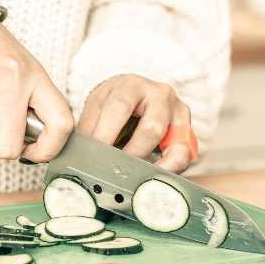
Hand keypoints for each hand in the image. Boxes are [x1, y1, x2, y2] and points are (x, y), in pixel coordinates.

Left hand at [76, 74, 192, 173]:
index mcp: (132, 85)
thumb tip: (77, 157)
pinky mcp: (187, 130)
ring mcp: (178, 111)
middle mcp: (160, 94)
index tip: (96, 156)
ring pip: (174, 145)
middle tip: (117, 170)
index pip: (119, 107)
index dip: (106, 134)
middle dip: (133, 154)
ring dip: (154, 166)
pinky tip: (151, 178)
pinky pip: (183, 155)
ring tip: (136, 178)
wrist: (136, 94)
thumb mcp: (96, 108)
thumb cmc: (114, 103)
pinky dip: (168, 170)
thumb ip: (88, 130)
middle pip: (152, 128)